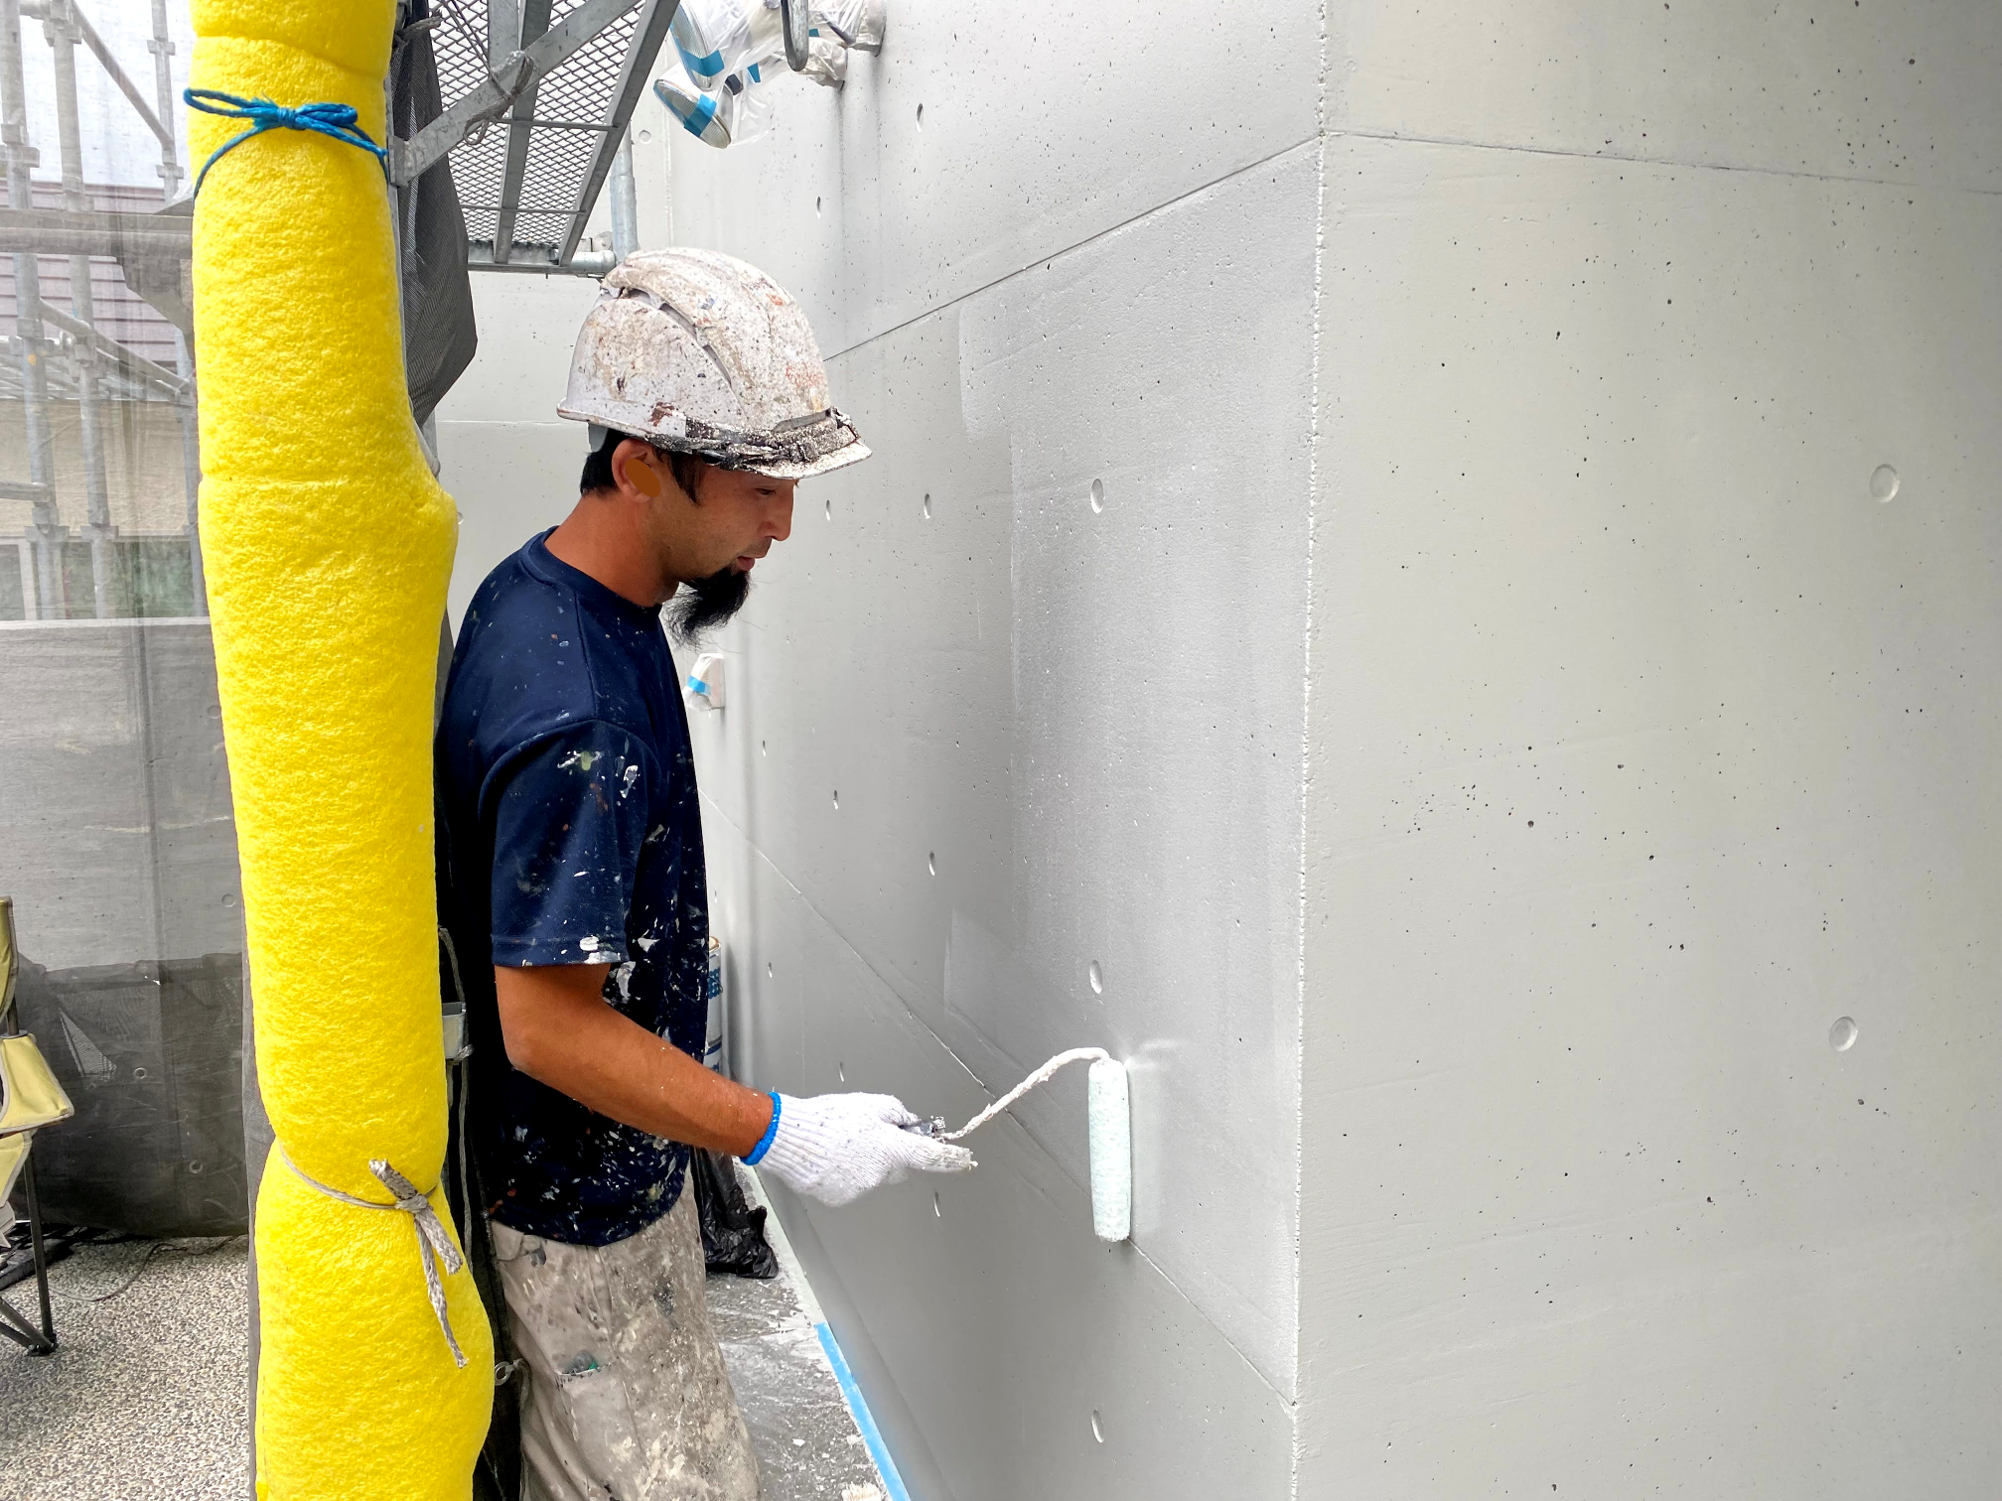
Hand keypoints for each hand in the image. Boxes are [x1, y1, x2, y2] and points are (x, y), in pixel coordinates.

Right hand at [751, 1092, 974, 1206]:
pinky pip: (853, 1186)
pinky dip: (847, 1174)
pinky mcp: (841, 1199)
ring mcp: (860, 1190)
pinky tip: (830, 1159)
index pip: (931, 1157)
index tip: (966, 1160)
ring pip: (874, 1176)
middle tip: (871, 1135)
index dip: (952, 1159)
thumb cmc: (828, 1118)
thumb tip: (907, 1124)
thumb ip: (896, 1115)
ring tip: (840, 1145)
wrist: (790, 1138)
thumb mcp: (870, 1104)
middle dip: (892, 1153)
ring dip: (865, 1163)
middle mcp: (880, 1175)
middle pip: (900, 1167)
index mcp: (891, 1149)